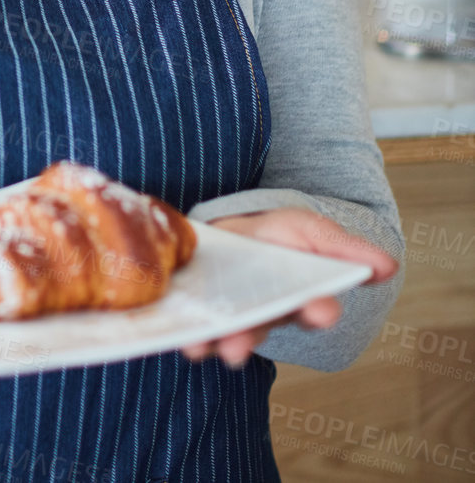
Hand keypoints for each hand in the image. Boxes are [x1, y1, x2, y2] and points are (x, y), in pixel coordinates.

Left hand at [181, 207, 398, 368]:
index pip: (311, 306)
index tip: (321, 310)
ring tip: (208, 344)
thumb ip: (344, 250)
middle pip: (261, 327)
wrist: (232, 234)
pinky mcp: (206, 316)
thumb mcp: (310, 231)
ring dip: (218, 342)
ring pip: (230, 336)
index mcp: (300, 296)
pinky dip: (193, 339)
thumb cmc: (276, 235)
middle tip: (238, 346)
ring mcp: (236, 318)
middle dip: (250, 336)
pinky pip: (199, 332)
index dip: (316, 309)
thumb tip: (388, 265)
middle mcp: (268, 314)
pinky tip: (188, 341)